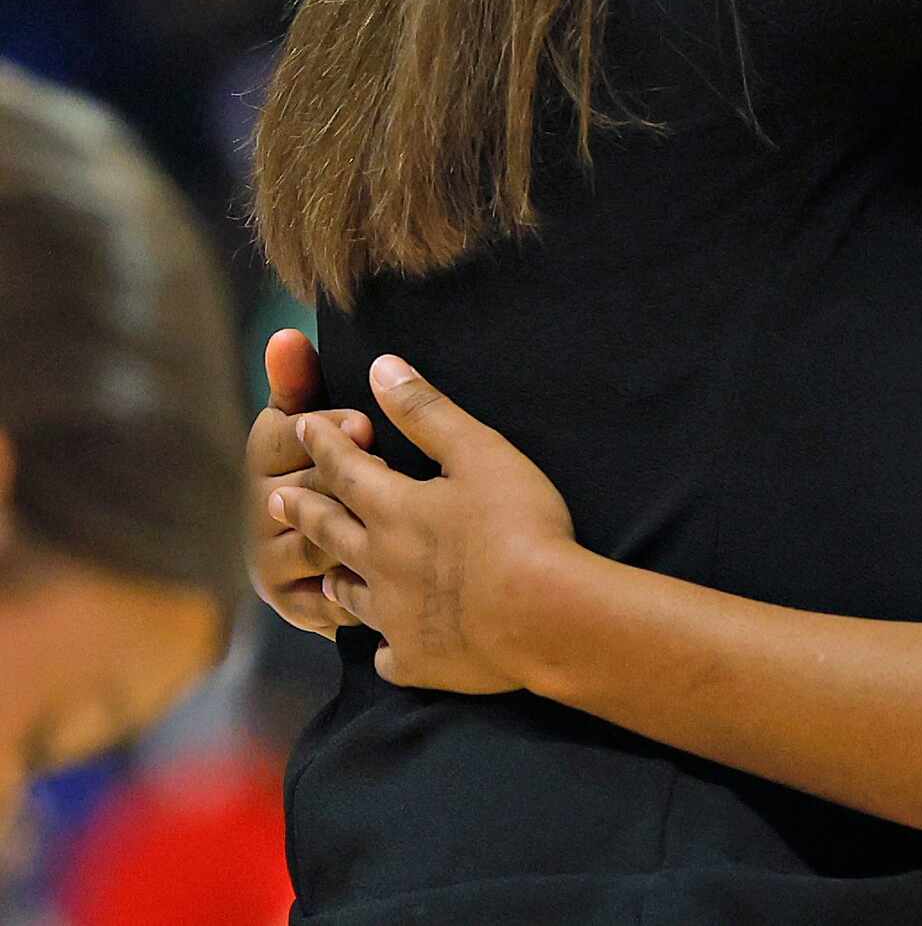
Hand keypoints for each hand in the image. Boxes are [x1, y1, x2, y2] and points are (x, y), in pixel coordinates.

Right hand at [246, 329, 372, 636]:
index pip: (287, 434)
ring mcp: (271, 556)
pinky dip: (357, 591)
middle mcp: (261, 505)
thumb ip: (300, 378)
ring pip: (317, 544)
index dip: (330, 429)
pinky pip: (324, 598)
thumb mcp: (313, 411)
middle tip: (389, 473)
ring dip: (358, 538)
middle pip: (307, 489)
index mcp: (267, 451)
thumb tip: (286, 335)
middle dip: (350, 481)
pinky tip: (394, 582)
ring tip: (401, 533)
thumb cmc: (332, 458)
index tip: (366, 423)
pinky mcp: (291, 600)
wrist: (339, 540)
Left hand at [273, 355, 574, 694]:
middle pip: (331, 533)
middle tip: (276, 498)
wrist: (540, 614)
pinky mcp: (419, 659)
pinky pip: (390, 654)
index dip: (325, 444)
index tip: (303, 425)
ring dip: (336, 578)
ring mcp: (396, 617)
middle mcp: (381, 564)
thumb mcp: (479, 452)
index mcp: (395, 510)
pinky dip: (385, 645)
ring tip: (325, 573)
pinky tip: (388, 645)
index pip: (346, 469)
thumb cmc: (517, 523)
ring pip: (351, 596)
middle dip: (306, 509)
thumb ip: (427, 412)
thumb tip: (381, 367)